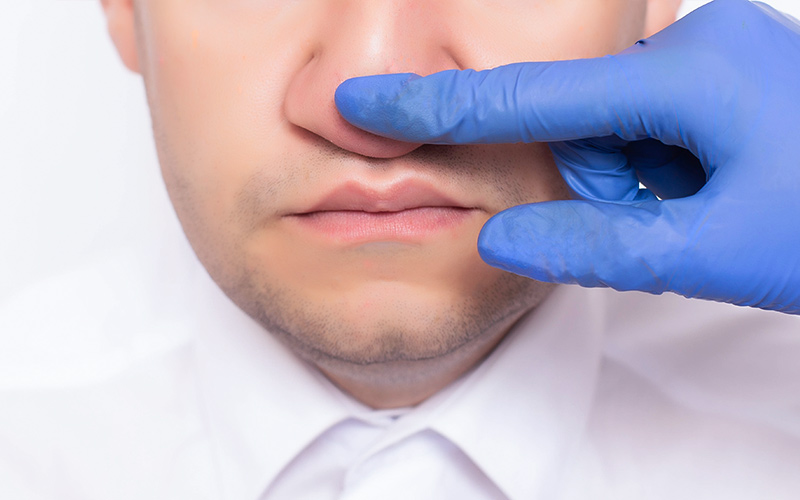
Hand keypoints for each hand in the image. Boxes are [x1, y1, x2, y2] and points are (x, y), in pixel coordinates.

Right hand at [335, 0, 799, 313]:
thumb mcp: (712, 251)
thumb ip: (595, 246)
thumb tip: (502, 242)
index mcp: (686, 75)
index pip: (526, 97)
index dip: (434, 107)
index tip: (364, 103)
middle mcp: (697, 47)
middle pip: (584, 125)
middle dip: (604, 184)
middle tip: (675, 220)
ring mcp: (714, 58)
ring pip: (618, 134)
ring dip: (638, 186)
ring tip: (708, 211)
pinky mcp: (724, 78)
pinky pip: (651, 128)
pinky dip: (660, 174)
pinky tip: (713, 195)